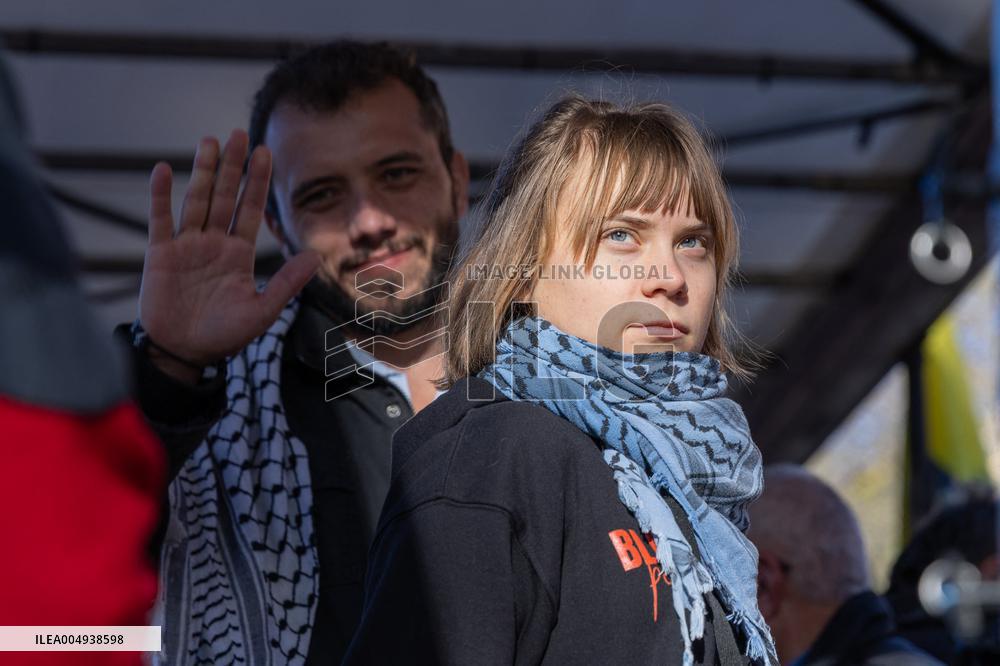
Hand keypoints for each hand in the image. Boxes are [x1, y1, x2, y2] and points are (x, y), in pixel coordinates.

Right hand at [139, 130, 318, 382]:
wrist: (186, 354)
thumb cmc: (225, 336)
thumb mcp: (262, 310)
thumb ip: (287, 283)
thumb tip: (316, 256)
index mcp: (238, 254)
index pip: (250, 210)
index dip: (256, 182)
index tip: (264, 152)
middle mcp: (213, 243)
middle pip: (224, 197)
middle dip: (232, 166)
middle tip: (239, 134)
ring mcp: (186, 246)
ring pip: (196, 200)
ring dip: (202, 172)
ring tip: (209, 141)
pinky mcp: (160, 254)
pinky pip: (160, 219)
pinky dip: (160, 195)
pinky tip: (163, 170)